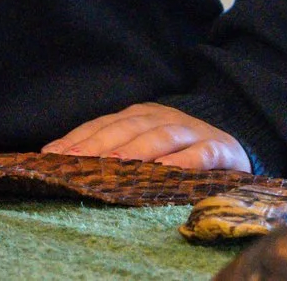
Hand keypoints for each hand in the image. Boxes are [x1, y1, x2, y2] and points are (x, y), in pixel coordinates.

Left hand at [43, 103, 248, 170]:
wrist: (234, 148)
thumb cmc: (179, 152)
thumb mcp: (144, 148)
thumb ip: (113, 153)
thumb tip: (66, 164)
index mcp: (137, 116)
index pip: (101, 125)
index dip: (76, 139)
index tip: (52, 155)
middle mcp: (160, 118)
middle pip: (125, 128)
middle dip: (98, 143)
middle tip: (78, 160)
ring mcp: (189, 131)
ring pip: (159, 136)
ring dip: (136, 149)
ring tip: (116, 163)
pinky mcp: (218, 149)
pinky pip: (200, 154)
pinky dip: (182, 161)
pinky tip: (166, 171)